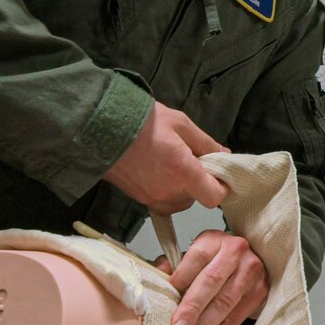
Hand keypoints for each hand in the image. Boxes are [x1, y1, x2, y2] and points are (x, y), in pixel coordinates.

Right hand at [103, 103, 227, 211]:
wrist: (100, 128)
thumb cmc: (143, 122)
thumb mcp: (180, 124)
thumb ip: (206, 143)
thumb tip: (224, 155)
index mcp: (182, 172)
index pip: (214, 197)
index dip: (220, 187)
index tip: (218, 174)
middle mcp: (168, 192)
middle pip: (196, 198)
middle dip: (198, 182)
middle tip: (191, 159)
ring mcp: (152, 199)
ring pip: (179, 202)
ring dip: (182, 188)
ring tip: (172, 164)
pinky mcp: (139, 200)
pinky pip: (162, 202)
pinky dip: (167, 191)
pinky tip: (160, 171)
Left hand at [168, 229, 267, 324]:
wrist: (249, 263)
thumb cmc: (214, 262)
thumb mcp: (193, 257)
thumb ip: (174, 267)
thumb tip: (156, 277)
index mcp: (214, 240)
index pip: (196, 258)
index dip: (180, 280)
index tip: (166, 301)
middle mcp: (236, 252)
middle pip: (211, 282)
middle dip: (192, 309)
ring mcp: (251, 272)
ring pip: (225, 304)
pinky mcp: (259, 292)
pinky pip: (235, 318)